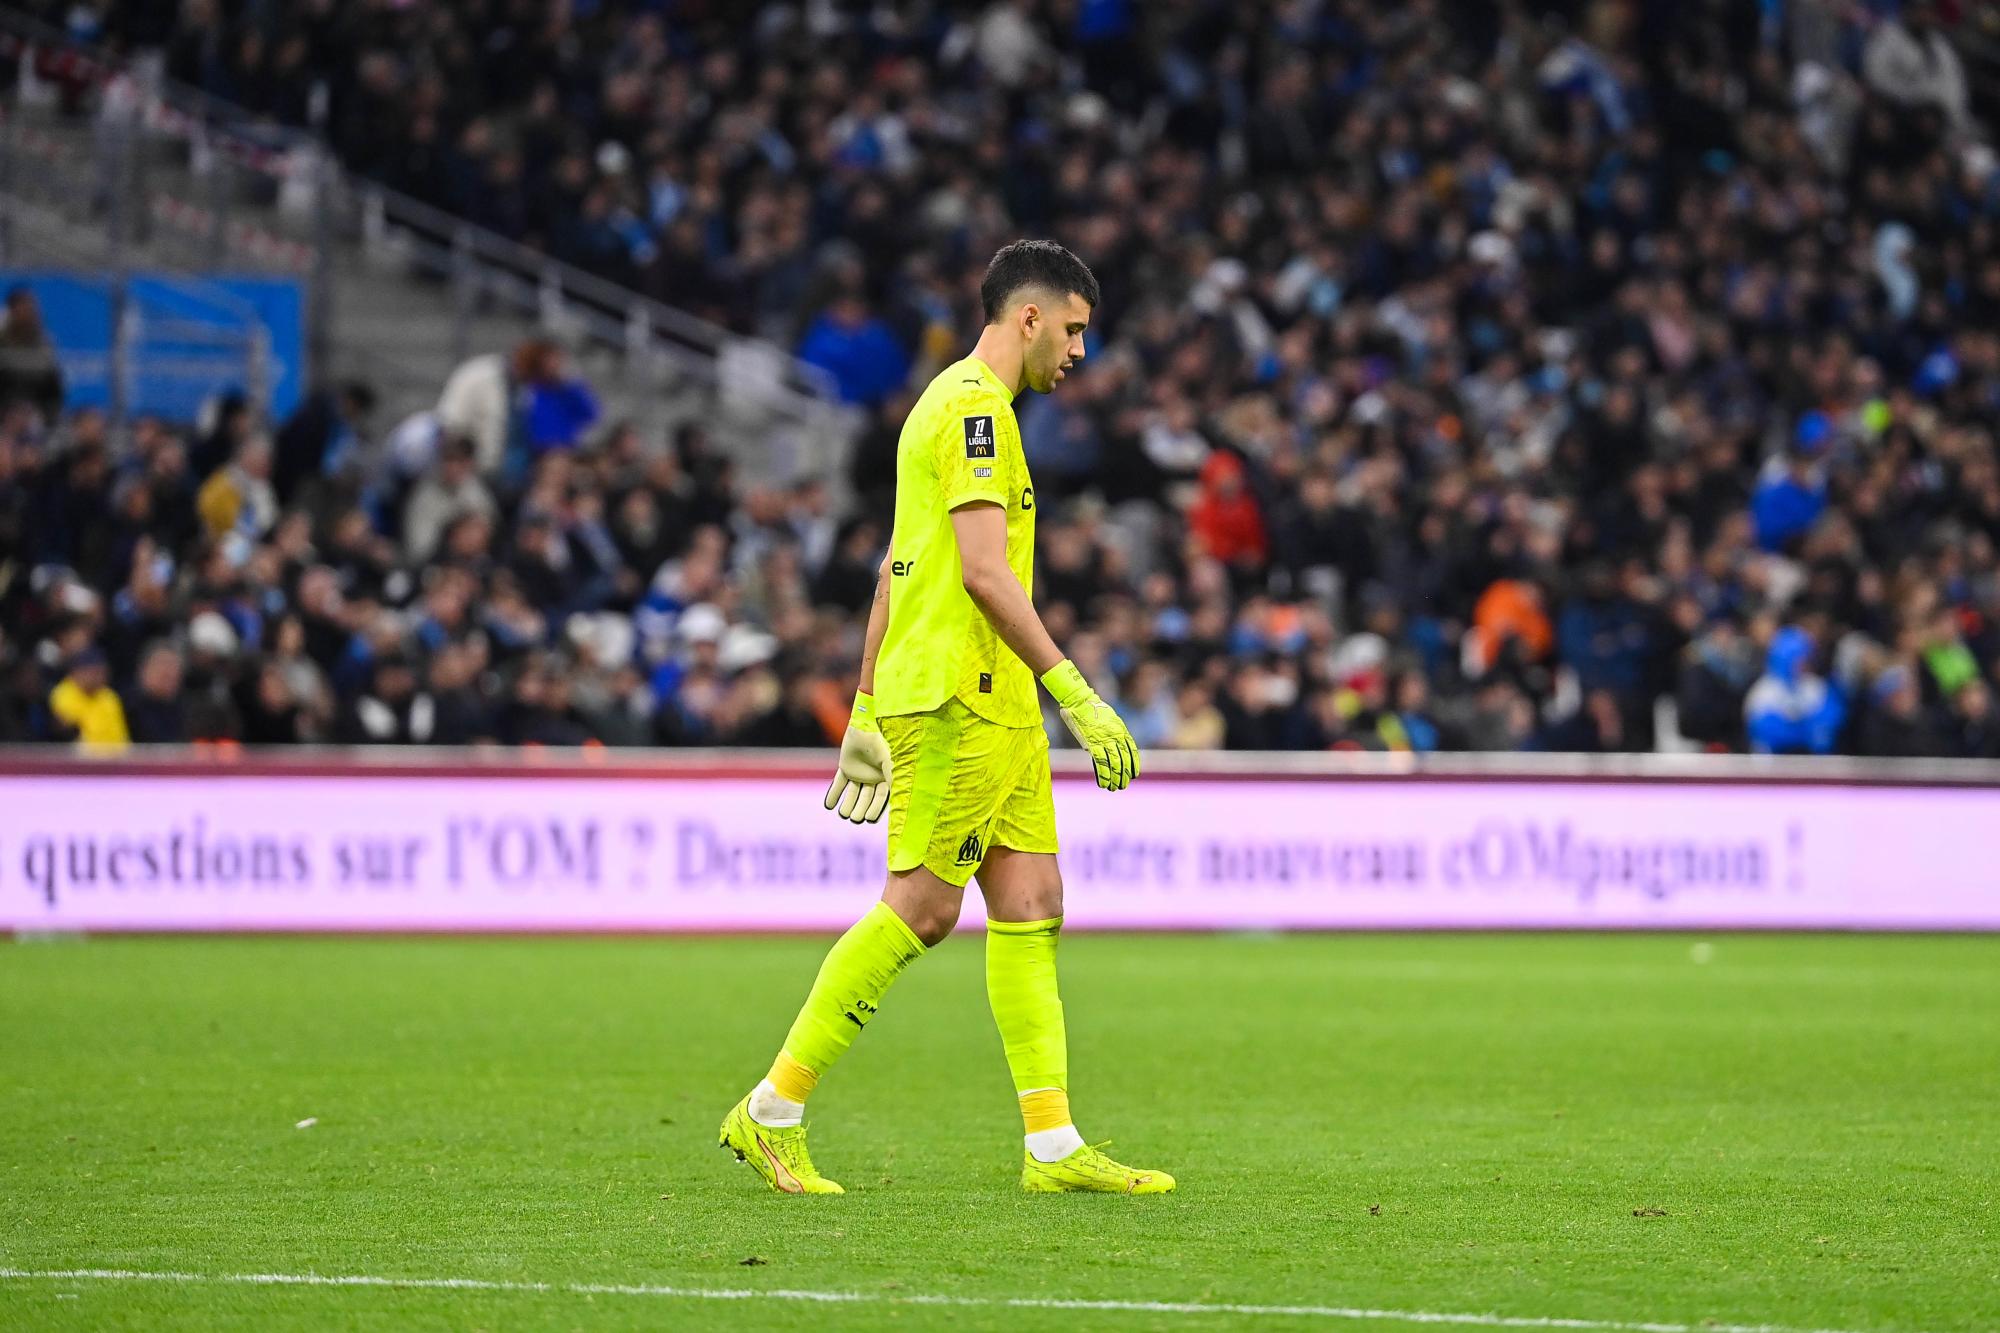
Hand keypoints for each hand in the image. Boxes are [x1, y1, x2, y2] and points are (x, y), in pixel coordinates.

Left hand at [823, 691, 892, 822]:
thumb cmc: (883, 742)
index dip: (875, 810)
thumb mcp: (891, 762)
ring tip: (843, 814)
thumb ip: (893, 781)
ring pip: (852, 794)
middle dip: (860, 809)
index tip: (868, 819)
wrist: (867, 722)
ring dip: (847, 805)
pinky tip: (828, 806)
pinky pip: (839, 783)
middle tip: (855, 818)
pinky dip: (833, 794)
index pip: (881, 799)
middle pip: (866, 799)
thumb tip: (898, 802)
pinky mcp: (846, 766)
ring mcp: (859, 772)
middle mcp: (874, 777)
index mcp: (887, 777)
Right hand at [1041, 659, 1139, 791]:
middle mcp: (1115, 736)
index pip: (1132, 750)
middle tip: (1123, 785)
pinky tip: (1103, 783)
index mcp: (1120, 730)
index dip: (1134, 764)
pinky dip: (1103, 775)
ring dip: (1115, 778)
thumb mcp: (1109, 719)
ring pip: (1114, 763)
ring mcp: (1104, 740)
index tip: (1135, 775)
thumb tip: (1111, 746)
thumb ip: (1112, 733)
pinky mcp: (1092, 743)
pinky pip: (1100, 763)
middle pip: (1124, 760)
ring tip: (1114, 788)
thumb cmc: (1091, 708)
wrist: (1079, 700)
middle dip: (1124, 775)